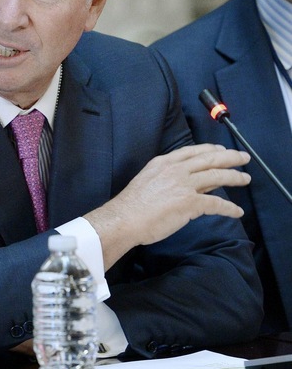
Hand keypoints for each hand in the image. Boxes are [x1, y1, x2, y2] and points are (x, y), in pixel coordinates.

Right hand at [86, 143, 250, 268]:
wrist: (124, 219)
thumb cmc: (132, 205)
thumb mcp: (149, 181)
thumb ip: (168, 178)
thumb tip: (187, 183)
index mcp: (163, 163)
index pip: (192, 151)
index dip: (210, 149)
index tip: (221, 150)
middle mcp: (175, 170)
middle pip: (210, 159)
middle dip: (230, 157)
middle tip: (244, 158)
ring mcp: (183, 185)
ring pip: (216, 176)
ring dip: (234, 177)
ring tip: (245, 179)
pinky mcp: (189, 203)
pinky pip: (216, 204)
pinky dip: (229, 208)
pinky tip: (237, 212)